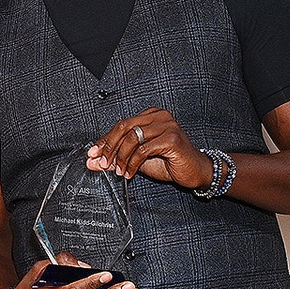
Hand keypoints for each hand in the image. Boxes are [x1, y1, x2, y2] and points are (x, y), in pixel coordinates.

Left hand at [86, 108, 213, 188]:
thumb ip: (116, 159)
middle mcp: (159, 116)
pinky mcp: (171, 139)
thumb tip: (93, 162)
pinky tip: (129, 172)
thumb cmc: (170, 163)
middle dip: (109, 147)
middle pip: (124, 127)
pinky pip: (143, 150)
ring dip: (121, 157)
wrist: (196, 172)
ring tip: (119, 171)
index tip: (92, 153)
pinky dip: (132, 163)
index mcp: (150, 116)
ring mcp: (167, 125)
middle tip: (102, 162)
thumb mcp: (137, 161)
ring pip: (132, 138)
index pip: (121, 125)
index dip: (105, 140)